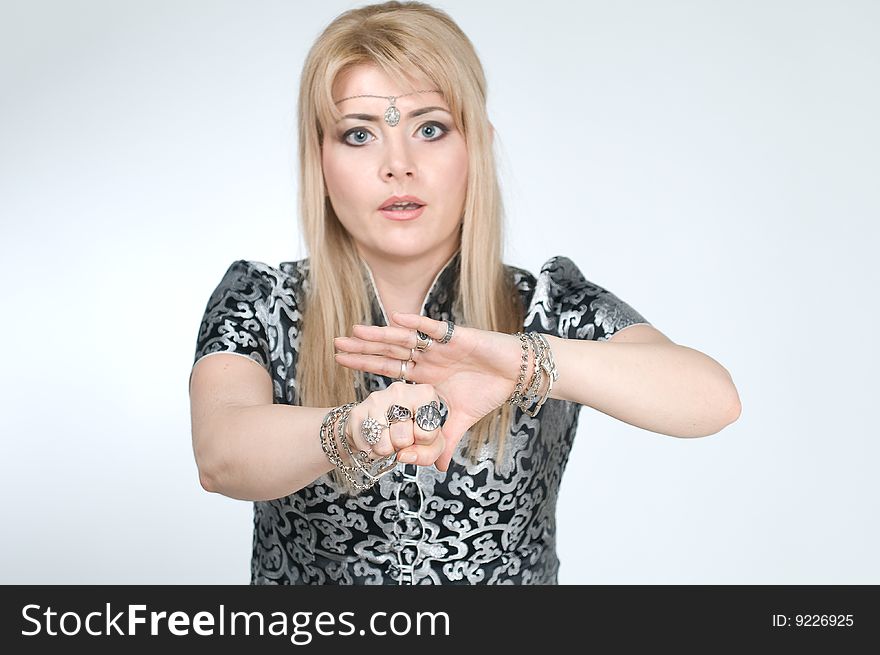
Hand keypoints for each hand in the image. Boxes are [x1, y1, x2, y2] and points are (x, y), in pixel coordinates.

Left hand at [333, 311, 525, 470]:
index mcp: (425, 375)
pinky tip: (396, 318)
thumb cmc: (490, 391)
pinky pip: (433, 329)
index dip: (365, 364)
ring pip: (405, 339)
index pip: (389, 368)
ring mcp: (440, 346)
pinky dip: (416, 323)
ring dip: (381, 335)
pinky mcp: (457, 337)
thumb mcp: (462, 420)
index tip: (340, 360)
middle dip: (363, 348)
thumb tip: (439, 469)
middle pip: (389, 352)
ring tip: (356, 331)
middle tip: (336, 343)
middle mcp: (427, 358)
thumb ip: (445, 440)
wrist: (517, 374)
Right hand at [344, 382, 445, 467]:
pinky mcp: (357, 411)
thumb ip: (428, 453)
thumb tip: (404, 455)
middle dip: (402, 446)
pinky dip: (370, 451)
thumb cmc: (411, 430)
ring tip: (388, 440)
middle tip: (401, 438)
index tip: (419, 435)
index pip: (427, 433)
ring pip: (382, 444)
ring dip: (385, 450)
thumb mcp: (430, 443)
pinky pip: (364, 446)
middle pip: (403, 439)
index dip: (423, 443)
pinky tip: (375, 440)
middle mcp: (400, 391)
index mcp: (424, 394)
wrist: (383, 423)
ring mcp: (376, 399)